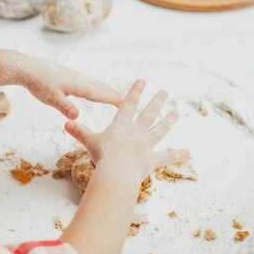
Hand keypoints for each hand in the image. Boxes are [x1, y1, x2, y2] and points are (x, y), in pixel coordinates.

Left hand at [15, 56, 122, 119]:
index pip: (99, 94)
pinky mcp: (69, 75)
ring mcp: (75, 75)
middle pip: (101, 88)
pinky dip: (97, 86)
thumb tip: (77, 116)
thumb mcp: (51, 98)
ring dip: (107, 89)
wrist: (27, 67)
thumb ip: (65, 107)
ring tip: (116, 94)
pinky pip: (88, 81)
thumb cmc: (39, 84)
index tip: (127, 103)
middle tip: (130, 100)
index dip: (113, 99)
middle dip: (114, 94)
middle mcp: (80, 79)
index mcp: (77, 85)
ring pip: (95, 84)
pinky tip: (95, 88)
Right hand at [64, 79, 183, 182]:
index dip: (135, 92)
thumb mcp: (89, 142)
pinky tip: (188, 152)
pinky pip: (166, 157)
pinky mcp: (152, 160)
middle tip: (165, 92)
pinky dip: (177, 155)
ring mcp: (146, 145)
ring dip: (168, 121)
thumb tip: (66, 122)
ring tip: (177, 113)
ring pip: (160, 130)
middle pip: (148, 114)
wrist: (116, 172)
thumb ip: (79, 132)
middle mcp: (136, 132)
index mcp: (122, 125)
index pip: (129, 104)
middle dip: (157, 102)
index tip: (143, 81)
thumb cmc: (102, 156)